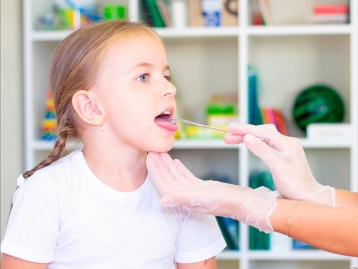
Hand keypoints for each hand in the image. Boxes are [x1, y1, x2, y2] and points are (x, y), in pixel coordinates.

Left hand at [147, 152, 279, 232]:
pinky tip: (176, 162)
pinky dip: (180, 169)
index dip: (155, 171)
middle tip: (152, 150)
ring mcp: (194, 192)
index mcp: (183, 199)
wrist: (243, 202)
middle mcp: (186, 196)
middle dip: (159, 166)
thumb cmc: (224, 202)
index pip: (164, 184)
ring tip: (161, 153)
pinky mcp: (202, 188)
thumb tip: (161, 200)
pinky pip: (186, 177)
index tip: (149, 157)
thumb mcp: (201, 198)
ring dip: (168, 165)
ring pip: (176, 177)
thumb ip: (180, 198)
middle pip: (168, 179)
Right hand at [224, 123, 335, 206]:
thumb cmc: (296, 185)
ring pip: (262, 138)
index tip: (230, 128)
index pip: (262, 132)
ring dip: (247, 137)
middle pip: (261, 133)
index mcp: (287, 143)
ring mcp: (284, 149)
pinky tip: (245, 144)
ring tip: (231, 139)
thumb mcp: (277, 167)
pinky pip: (265, 145)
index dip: (244, 129)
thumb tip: (247, 137)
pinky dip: (253, 143)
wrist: (308, 198)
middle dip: (243, 133)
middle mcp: (286, 143)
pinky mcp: (281, 156)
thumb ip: (262, 151)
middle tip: (227, 135)